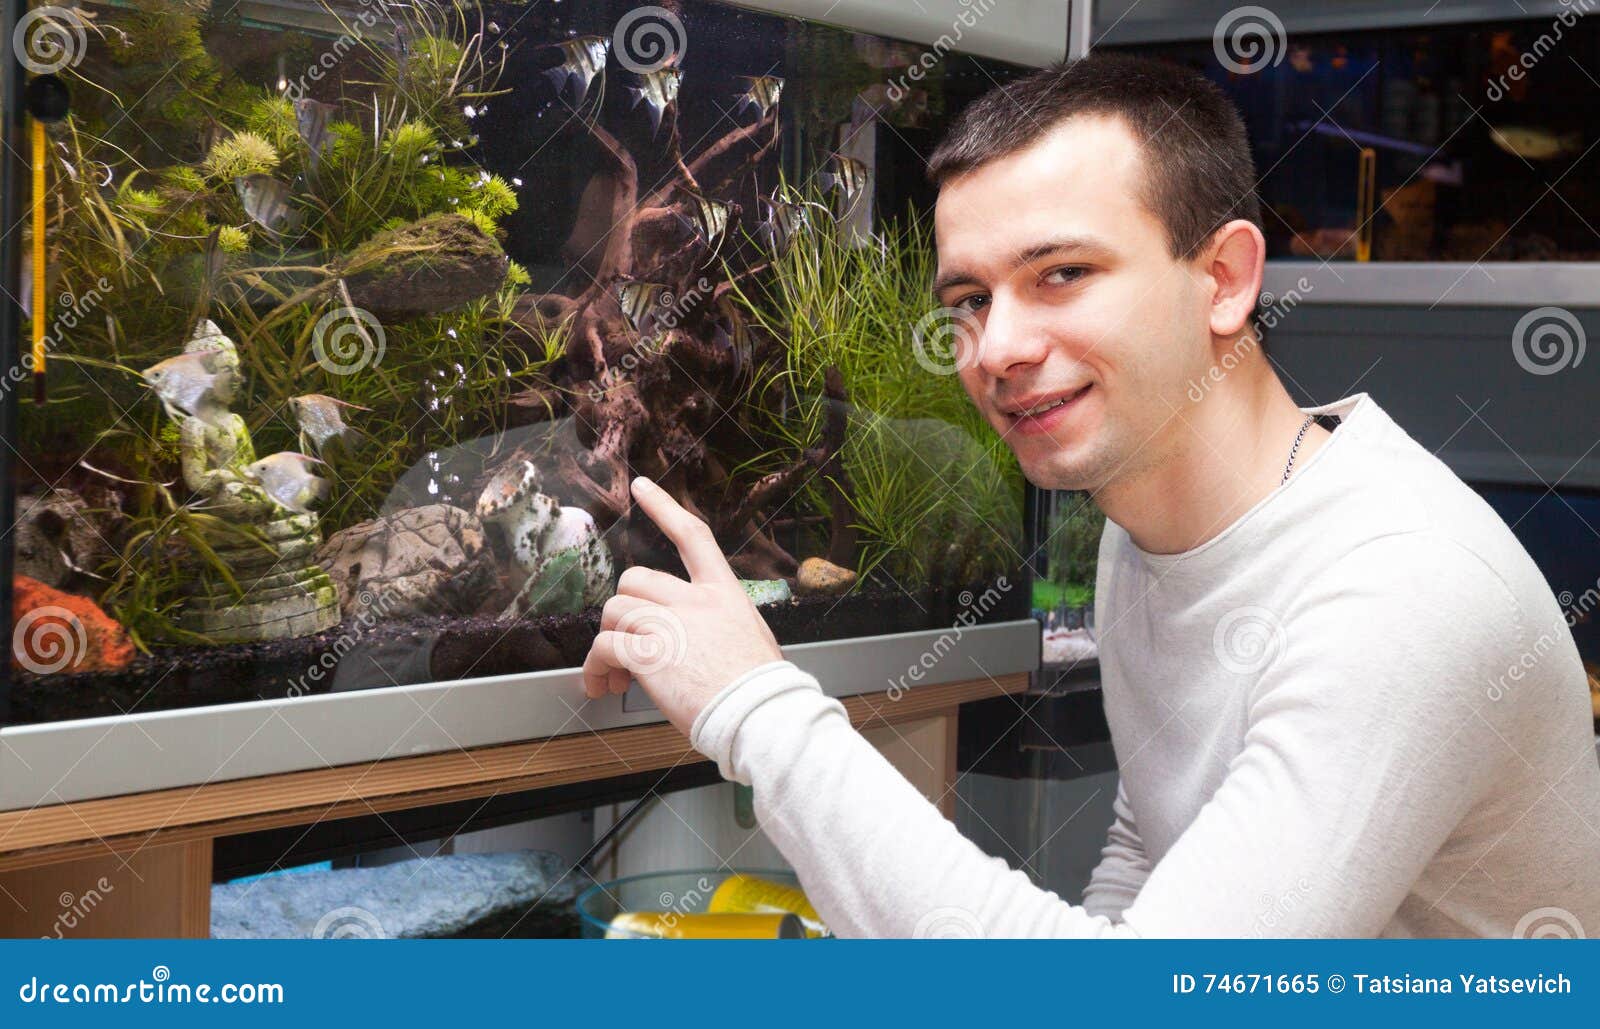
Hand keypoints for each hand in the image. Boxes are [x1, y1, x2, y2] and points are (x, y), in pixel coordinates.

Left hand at [582, 476, 783, 734]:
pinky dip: (596, 666)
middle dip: (624, 609)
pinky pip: (604, 646)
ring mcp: (670, 624)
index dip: (664, 507)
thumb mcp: (754, 637)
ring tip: (614, 674)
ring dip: (608, 641)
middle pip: (635, 579)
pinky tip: (604, 684)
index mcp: (724, 593)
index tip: (642, 487)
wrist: (761, 715)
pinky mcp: (649, 655)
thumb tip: (705, 636)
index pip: (692, 536)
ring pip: (615, 610)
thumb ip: (721, 625)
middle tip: (626, 642)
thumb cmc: (761, 688)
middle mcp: (695, 601)